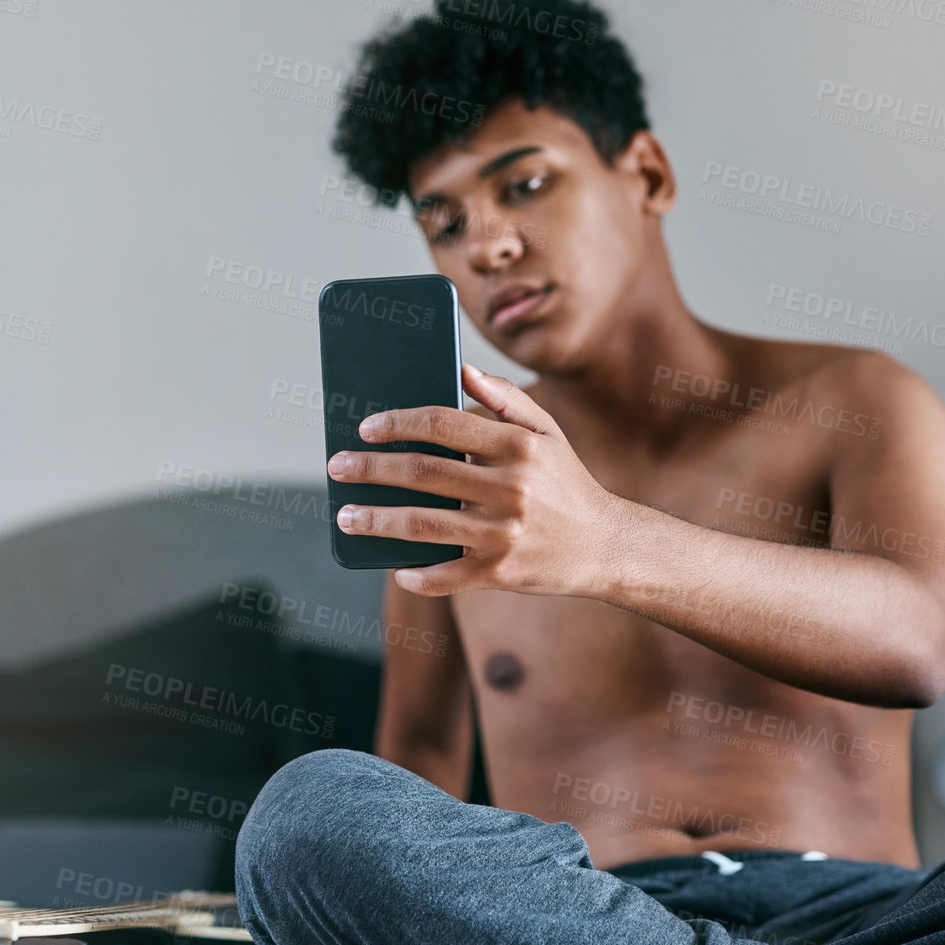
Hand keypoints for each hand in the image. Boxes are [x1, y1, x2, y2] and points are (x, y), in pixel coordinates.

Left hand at [326, 363, 621, 597]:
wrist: (607, 546)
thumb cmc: (567, 483)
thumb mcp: (547, 432)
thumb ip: (505, 399)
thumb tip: (460, 368)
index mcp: (517, 446)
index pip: (442, 423)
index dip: (397, 422)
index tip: (365, 427)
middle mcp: (510, 488)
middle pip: (421, 472)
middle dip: (370, 468)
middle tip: (337, 467)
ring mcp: (503, 534)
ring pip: (421, 525)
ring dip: (375, 520)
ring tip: (345, 515)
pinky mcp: (500, 572)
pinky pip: (444, 576)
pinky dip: (415, 573)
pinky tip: (394, 566)